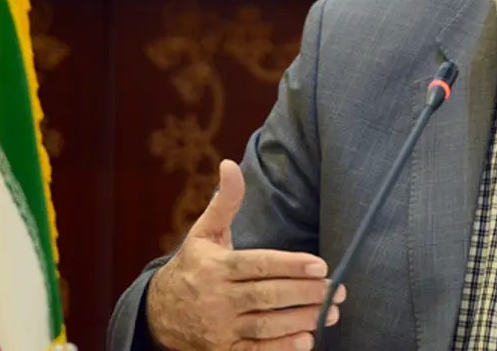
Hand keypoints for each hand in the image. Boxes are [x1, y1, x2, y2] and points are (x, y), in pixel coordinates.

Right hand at [145, 159, 343, 349]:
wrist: (159, 314)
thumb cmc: (193, 266)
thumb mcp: (204, 233)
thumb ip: (224, 201)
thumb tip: (229, 164)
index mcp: (216, 267)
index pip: (258, 265)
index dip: (289, 266)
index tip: (320, 265)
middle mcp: (217, 299)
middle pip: (266, 296)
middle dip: (305, 293)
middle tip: (337, 289)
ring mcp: (220, 329)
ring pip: (265, 325)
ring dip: (301, 320)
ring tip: (331, 311)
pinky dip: (282, 348)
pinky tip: (308, 339)